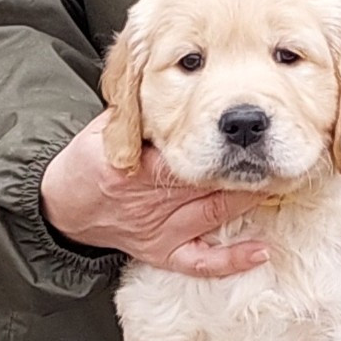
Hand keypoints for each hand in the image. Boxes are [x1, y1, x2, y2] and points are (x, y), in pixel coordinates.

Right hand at [40, 111, 269, 275]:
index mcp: (135, 167)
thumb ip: (134, 112)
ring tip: (279, 181)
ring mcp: (160, 231)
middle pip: (207, 182)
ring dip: (247, 199)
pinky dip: (232, 260)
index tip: (244, 124)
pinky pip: (200, 262)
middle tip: (277, 147)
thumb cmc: (86, 163)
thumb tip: (168, 77)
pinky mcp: (163, 253)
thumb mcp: (100, 129)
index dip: (217, 138)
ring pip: (213, 215)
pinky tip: (262, 251)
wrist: (61, 209)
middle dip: (243, 166)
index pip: (183, 150)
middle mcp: (150, 202)